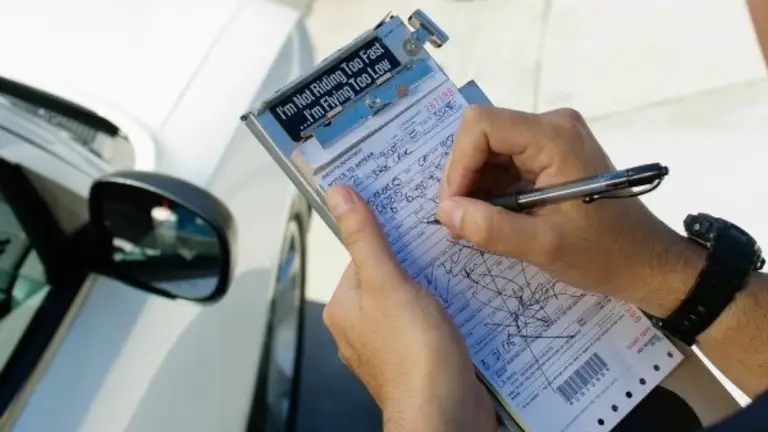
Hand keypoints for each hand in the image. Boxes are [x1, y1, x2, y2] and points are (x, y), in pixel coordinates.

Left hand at [323, 185, 495, 431]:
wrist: (444, 414)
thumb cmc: (412, 354)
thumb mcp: (387, 282)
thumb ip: (365, 238)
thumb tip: (338, 196)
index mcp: (344, 307)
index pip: (363, 255)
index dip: (389, 237)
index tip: (414, 222)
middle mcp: (360, 328)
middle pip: (388, 278)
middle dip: (415, 265)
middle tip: (443, 247)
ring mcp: (389, 347)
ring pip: (410, 302)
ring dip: (433, 290)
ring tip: (456, 276)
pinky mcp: (417, 361)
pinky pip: (427, 325)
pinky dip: (443, 314)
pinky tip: (462, 308)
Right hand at [437, 106, 704, 315]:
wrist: (648, 262)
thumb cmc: (605, 254)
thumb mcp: (544, 247)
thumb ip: (491, 228)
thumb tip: (444, 212)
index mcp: (554, 137)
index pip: (481, 126)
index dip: (459, 164)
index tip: (454, 207)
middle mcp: (551, 125)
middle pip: (481, 136)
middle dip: (463, 179)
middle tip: (460, 223)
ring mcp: (551, 138)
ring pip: (488, 150)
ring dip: (474, 188)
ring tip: (475, 227)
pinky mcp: (550, 154)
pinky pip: (504, 162)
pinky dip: (490, 190)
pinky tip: (492, 219)